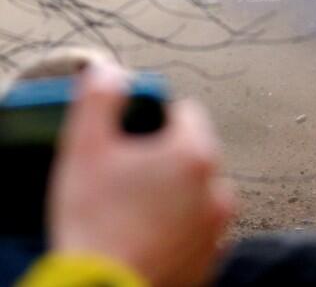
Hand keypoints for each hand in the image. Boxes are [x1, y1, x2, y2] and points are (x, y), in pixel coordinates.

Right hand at [48, 60, 234, 285]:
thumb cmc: (96, 224)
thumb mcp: (85, 150)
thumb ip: (100, 100)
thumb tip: (110, 70)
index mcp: (195, 153)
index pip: (186, 113)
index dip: (155, 120)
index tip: (131, 139)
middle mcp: (219, 186)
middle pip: (194, 152)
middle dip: (165, 157)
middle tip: (127, 178)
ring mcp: (219, 225)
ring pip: (198, 190)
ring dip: (175, 192)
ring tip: (136, 210)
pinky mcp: (213, 255)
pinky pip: (199, 225)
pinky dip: (180, 224)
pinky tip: (149, 233)